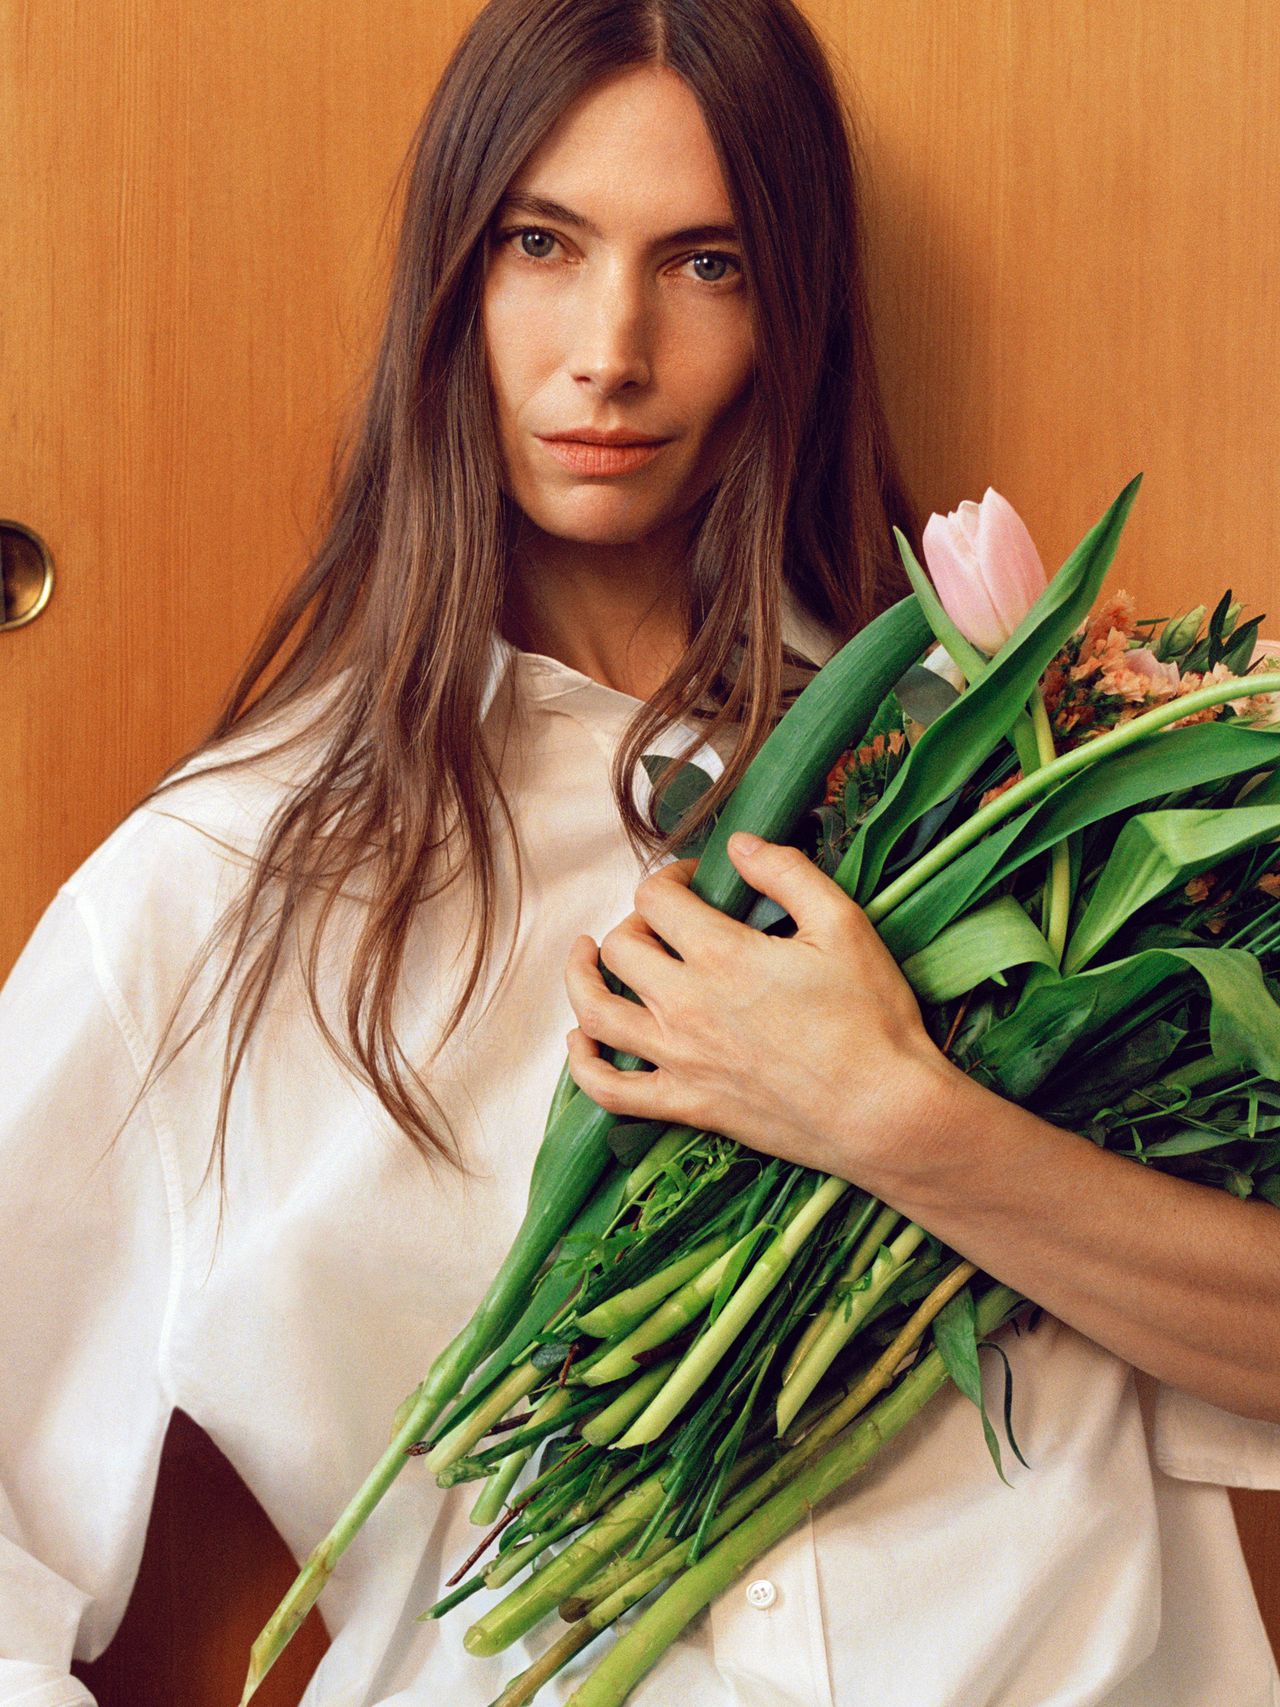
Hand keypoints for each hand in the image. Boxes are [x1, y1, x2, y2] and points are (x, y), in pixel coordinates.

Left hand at [563, 831, 959, 1189]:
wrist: (885, 1112)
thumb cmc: (872, 1018)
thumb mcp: (844, 924)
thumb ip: (787, 872)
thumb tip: (738, 844)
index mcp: (722, 955)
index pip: (657, 898)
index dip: (671, 877)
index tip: (696, 882)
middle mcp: (685, 1006)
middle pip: (621, 947)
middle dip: (637, 922)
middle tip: (665, 923)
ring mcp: (680, 1060)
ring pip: (596, 1012)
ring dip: (582, 978)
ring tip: (587, 957)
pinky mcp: (686, 1105)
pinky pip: (609, 1091)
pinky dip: (582, 1064)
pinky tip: (581, 1041)